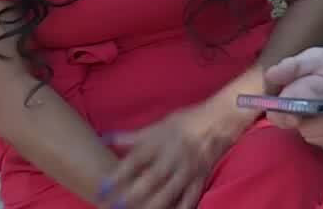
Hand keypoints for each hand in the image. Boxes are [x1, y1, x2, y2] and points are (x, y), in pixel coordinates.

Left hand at [97, 102, 237, 208]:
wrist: (219, 121)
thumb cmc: (185, 122)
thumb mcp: (158, 125)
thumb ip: (132, 137)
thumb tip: (104, 138)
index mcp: (161, 141)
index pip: (135, 160)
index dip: (118, 174)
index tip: (102, 187)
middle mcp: (173, 157)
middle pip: (150, 179)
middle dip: (131, 195)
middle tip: (114, 206)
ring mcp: (188, 171)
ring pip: (168, 193)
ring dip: (151, 206)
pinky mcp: (200, 180)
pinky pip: (189, 200)